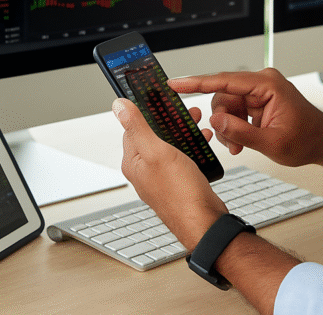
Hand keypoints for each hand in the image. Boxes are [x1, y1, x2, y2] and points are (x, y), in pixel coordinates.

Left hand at [112, 98, 226, 248]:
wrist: (204, 222)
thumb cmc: (180, 192)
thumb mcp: (156, 152)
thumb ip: (137, 127)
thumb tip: (119, 106)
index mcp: (134, 162)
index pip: (133, 128)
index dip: (148, 112)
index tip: (160, 101)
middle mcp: (145, 170)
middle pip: (154, 135)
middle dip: (171, 121)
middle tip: (186, 112)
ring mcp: (162, 177)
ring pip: (170, 145)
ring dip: (184, 132)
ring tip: (198, 124)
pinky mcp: (178, 182)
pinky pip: (183, 157)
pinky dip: (192, 147)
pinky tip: (202, 143)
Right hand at [168, 68, 322, 167]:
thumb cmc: (307, 139)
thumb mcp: (272, 143)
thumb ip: (242, 132)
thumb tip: (217, 122)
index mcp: (267, 85)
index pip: (225, 81)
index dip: (196, 84)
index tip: (175, 84)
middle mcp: (262, 83)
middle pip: (223, 96)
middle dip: (222, 121)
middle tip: (229, 143)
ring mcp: (259, 91)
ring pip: (226, 106)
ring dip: (227, 127)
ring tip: (238, 146)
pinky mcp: (257, 100)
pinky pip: (234, 110)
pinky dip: (234, 127)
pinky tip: (241, 142)